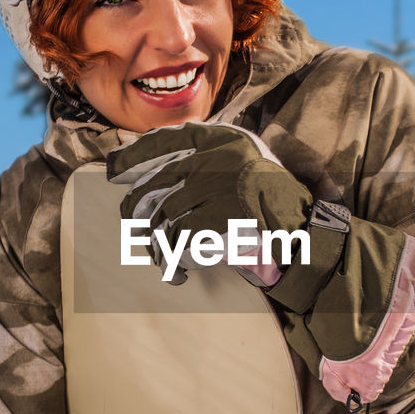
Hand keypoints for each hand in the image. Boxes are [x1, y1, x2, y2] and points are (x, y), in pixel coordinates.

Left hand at [106, 122, 312, 280]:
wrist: (301, 223)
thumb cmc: (274, 195)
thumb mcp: (247, 159)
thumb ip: (213, 156)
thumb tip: (162, 171)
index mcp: (220, 140)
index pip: (165, 140)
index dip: (134, 155)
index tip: (113, 170)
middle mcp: (212, 158)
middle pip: (155, 185)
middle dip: (137, 212)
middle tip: (136, 230)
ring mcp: (213, 186)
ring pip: (164, 216)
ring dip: (157, 245)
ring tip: (161, 260)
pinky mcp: (215, 215)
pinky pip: (179, 238)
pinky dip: (171, 260)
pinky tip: (175, 273)